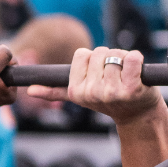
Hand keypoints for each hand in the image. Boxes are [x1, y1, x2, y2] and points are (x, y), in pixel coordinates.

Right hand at [28, 46, 162, 123]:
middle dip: (110, 58)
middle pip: (99, 53)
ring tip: (126, 75)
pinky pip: (133, 58)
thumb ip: (54, 91)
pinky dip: (137, 59)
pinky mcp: (132, 89)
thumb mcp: (80, 96)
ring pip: (116, 55)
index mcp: (76, 91)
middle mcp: (92, 93)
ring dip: (124, 60)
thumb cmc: (108, 101)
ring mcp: (111, 92)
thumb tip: (30, 90)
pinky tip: (137, 72)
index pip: (82, 54)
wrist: (136, 114)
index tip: (99, 72)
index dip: (93, 59)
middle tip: (115, 75)